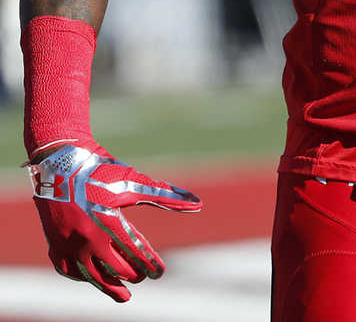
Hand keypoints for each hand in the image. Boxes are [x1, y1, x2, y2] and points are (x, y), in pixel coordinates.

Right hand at [27, 140, 201, 300]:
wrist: (59, 162)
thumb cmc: (101, 169)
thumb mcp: (134, 181)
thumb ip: (166, 196)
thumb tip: (199, 204)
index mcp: (109, 222)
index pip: (136, 252)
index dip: (151, 265)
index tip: (159, 273)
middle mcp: (87, 239)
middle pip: (116, 268)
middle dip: (132, 274)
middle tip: (143, 276)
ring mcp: (68, 246)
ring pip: (92, 277)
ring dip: (110, 287)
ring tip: (124, 295)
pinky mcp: (54, 246)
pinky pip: (69, 271)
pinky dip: (83, 277)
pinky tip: (93, 277)